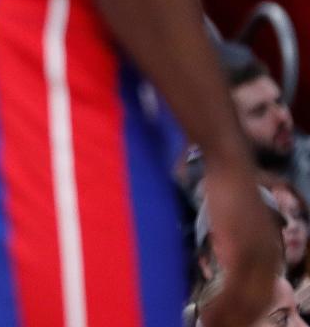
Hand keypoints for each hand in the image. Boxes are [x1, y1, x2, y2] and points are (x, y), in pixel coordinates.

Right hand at [198, 161, 279, 326]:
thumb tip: (226, 258)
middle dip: (238, 320)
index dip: (247, 313)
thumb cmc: (228, 188)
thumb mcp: (237, 221)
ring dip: (227, 318)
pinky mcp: (241, 248)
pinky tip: (207, 315)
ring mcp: (257, 253)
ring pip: (247, 301)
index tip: (229, 322)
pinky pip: (233, 288)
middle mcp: (269, 255)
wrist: (229, 166)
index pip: (264, 293)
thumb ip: (235, 241)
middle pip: (259, 302)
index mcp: (270, 250)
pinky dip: (222, 306)